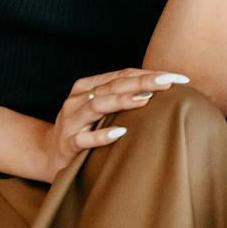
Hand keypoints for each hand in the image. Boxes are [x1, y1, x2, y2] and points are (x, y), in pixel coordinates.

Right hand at [31, 68, 190, 180]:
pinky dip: (102, 135)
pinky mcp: (68, 143)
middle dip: (143, 82)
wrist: (48, 154)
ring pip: (97, 106)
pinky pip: (85, 138)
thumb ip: (123, 97)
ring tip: (145, 99)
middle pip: (113, 85)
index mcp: (88, 86)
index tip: (178, 77)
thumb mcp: (101, 109)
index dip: (150, 74)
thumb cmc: (84, 128)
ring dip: (122, 101)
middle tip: (169, 82)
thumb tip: (163, 90)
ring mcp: (71, 121)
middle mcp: (78, 99)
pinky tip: (120, 133)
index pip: (123, 74)